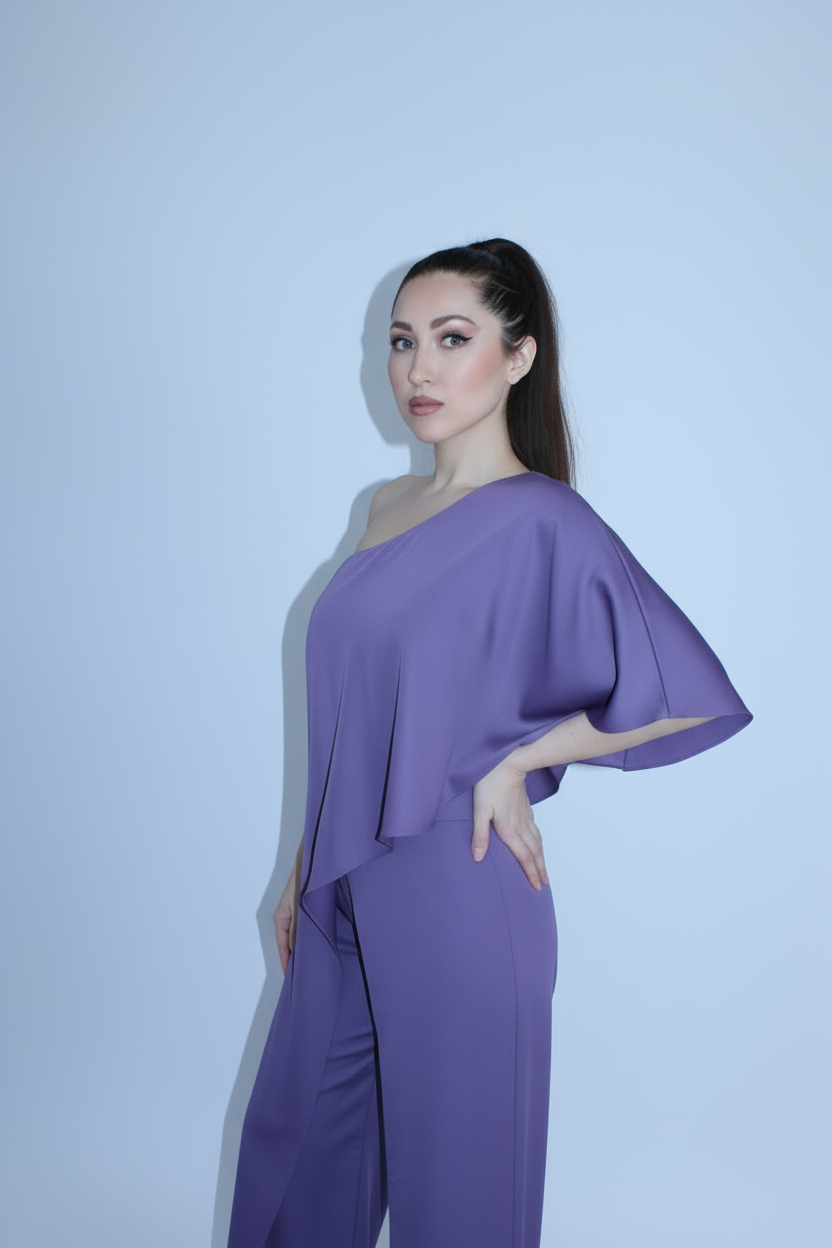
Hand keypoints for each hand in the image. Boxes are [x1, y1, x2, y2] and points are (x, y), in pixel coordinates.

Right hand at [274, 849, 301, 973]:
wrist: (312, 864)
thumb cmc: (302, 883)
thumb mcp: (298, 908)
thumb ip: (297, 929)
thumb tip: (296, 950)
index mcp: (281, 918)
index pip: (282, 946)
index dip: (286, 961)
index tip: (290, 976)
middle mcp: (287, 918)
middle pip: (289, 943)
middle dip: (295, 958)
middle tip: (303, 974)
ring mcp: (296, 914)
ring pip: (298, 937)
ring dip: (304, 948)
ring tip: (311, 964)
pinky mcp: (306, 911)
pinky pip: (306, 929)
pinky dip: (310, 938)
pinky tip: (319, 945)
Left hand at [471, 752, 548, 890]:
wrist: (508, 764)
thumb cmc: (490, 785)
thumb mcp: (480, 810)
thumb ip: (480, 835)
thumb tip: (478, 857)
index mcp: (509, 830)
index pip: (523, 857)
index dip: (530, 873)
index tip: (537, 887)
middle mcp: (521, 826)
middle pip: (534, 853)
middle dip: (539, 870)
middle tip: (544, 884)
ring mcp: (526, 817)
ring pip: (537, 842)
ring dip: (541, 858)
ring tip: (544, 869)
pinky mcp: (527, 809)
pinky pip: (536, 831)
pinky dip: (539, 843)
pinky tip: (537, 843)